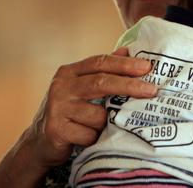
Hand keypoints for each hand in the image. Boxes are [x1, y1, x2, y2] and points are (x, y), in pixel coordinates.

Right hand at [0, 48, 156, 187]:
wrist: (41, 143)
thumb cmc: (70, 112)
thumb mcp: (83, 88)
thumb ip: (103, 71)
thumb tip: (127, 50)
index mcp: (69, 72)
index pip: (100, 62)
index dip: (125, 64)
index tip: (147, 67)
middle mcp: (61, 86)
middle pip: (102, 82)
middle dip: (129, 86)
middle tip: (152, 90)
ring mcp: (57, 107)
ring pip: (98, 115)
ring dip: (106, 123)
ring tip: (100, 127)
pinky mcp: (55, 129)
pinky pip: (89, 134)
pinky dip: (95, 138)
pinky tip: (87, 138)